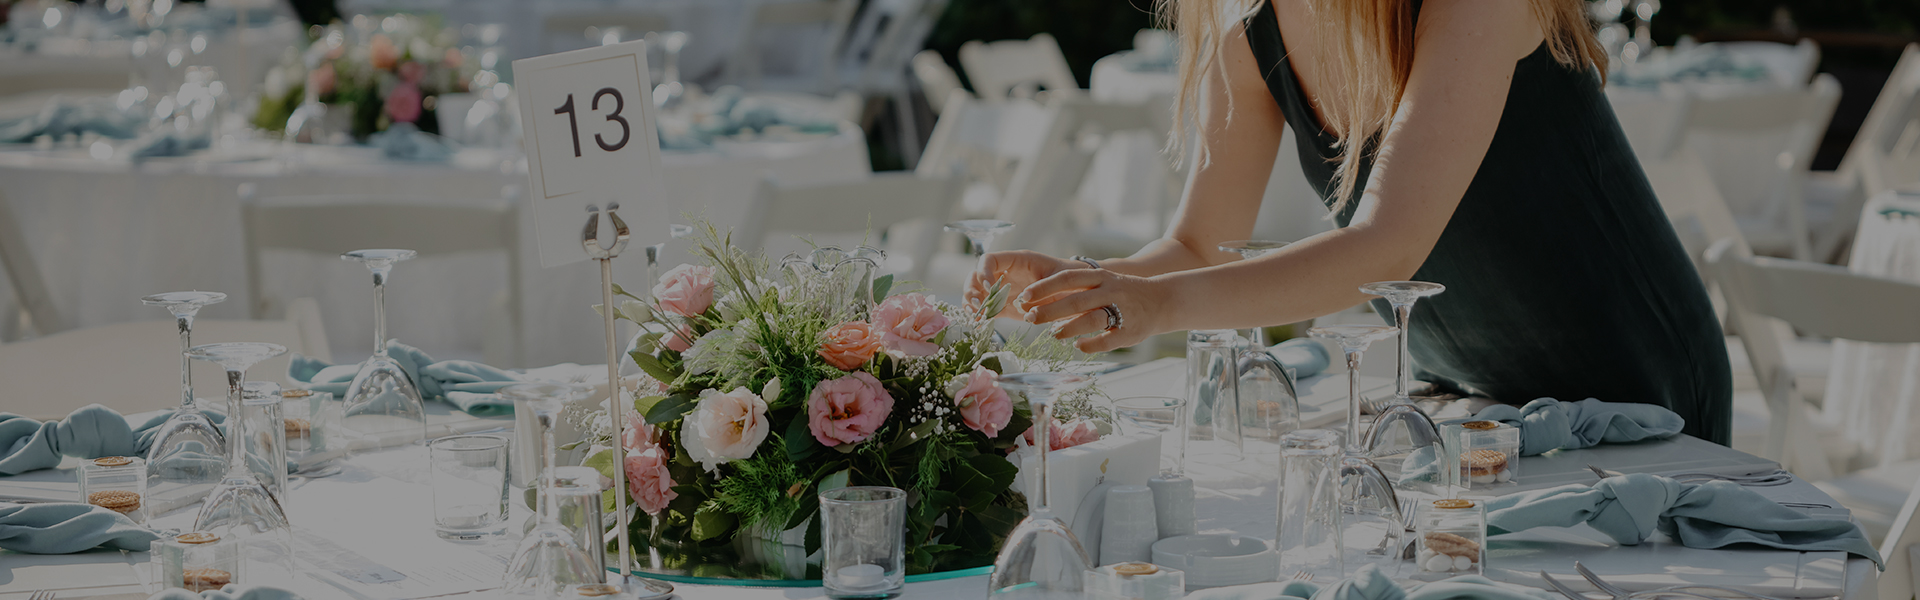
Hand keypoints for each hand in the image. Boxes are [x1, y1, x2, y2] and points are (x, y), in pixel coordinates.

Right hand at [964, 251, 1078, 317]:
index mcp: (1015, 260)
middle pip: (975, 276)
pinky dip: (979, 316)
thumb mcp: (1058, 277)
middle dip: (971, 290)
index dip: (983, 272)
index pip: (989, 260)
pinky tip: (978, 323)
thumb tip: (1024, 300)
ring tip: (976, 315)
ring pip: (976, 293)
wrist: (1074, 291)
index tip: (989, 287)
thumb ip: (1042, 287)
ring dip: (971, 303)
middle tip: (978, 305)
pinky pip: (986, 309)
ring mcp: (1002, 290)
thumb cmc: (1067, 278)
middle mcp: (1004, 274)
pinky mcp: (1004, 307)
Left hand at [1017, 268, 1170, 352]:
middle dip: (1050, 310)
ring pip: (1092, 319)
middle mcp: (1111, 290)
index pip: (1067, 278)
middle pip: (1076, 300)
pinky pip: (1107, 340)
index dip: (1044, 287)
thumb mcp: (1102, 282)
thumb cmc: (1123, 293)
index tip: (1024, 296)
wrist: (1164, 300)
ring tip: (1054, 335)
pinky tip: (1079, 346)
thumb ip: (1077, 289)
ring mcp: (1122, 310)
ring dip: (1070, 328)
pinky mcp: (1130, 331)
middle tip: (1030, 318)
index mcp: (1100, 277)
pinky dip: (1091, 344)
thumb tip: (1039, 300)